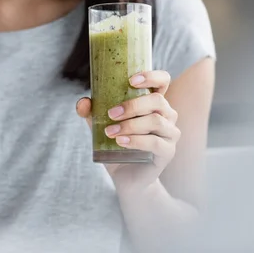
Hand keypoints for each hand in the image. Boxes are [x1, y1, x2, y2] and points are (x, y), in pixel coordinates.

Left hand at [76, 70, 179, 197]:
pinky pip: (155, 142)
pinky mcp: (168, 152)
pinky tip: (120, 141)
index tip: (131, 80)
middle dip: (132, 105)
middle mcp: (166, 115)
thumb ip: (91, 113)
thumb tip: (83, 102)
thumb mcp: (100, 126)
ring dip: (130, 124)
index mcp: (153, 103)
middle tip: (111, 114)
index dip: (151, 76)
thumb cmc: (116, 146)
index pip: (163, 80)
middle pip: (157, 100)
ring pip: (156, 121)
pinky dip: (136, 140)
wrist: (125, 177)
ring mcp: (170, 134)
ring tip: (110, 132)